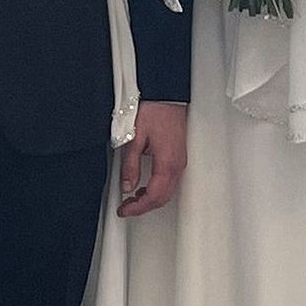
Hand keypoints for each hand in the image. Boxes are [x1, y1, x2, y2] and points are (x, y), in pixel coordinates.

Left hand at [117, 103, 187, 218]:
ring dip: (151, 199)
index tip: (124, 210)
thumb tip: (128, 186)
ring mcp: (181, 161)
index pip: (154, 197)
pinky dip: (158, 189)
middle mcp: (178, 165)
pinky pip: (171, 181)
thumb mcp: (134, 138)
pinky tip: (146, 185)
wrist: (167, 95)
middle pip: (163, 198)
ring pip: (168, 192)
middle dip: (144, 207)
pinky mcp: (180, 156)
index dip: (137, 208)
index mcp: (167, 163)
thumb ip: (131, 165)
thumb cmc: (154, 111)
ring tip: (133, 197)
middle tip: (126, 207)